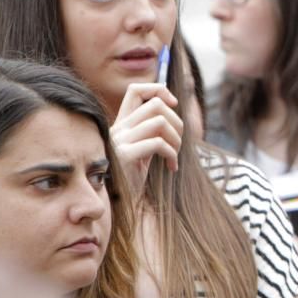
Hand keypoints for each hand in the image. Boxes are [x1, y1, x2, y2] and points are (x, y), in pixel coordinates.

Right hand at [110, 83, 183, 201]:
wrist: (119, 206)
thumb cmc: (134, 179)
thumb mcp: (144, 150)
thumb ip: (153, 131)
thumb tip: (173, 109)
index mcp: (122, 124)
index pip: (136, 90)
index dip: (158, 90)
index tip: (173, 105)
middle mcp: (118, 129)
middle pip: (155, 104)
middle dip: (177, 121)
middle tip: (179, 143)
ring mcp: (120, 141)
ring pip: (160, 122)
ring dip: (177, 139)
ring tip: (175, 156)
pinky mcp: (125, 156)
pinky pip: (158, 144)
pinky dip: (172, 154)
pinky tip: (171, 167)